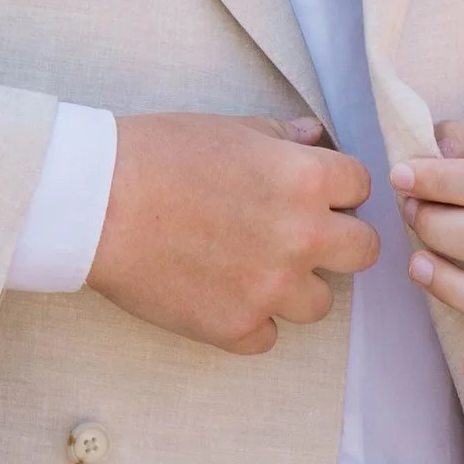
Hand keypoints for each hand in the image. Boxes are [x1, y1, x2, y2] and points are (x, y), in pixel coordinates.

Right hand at [89, 113, 376, 353]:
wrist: (99, 202)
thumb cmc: (158, 153)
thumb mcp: (229, 126)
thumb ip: (283, 137)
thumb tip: (316, 139)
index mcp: (304, 180)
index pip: (361, 186)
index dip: (338, 187)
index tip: (317, 192)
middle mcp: (301, 237)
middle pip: (364, 252)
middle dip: (339, 241)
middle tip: (300, 235)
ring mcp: (271, 288)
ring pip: (320, 303)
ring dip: (295, 286)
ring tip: (253, 266)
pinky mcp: (237, 328)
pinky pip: (269, 336)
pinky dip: (251, 319)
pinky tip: (221, 292)